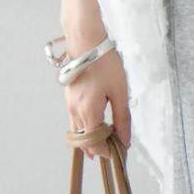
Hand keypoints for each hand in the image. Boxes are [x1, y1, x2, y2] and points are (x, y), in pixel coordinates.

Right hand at [63, 27, 131, 159]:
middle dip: (99, 146)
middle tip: (115, 144)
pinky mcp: (69, 97)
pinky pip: (76, 119)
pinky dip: (86, 126)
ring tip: (109, 133)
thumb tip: (124, 139)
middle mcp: (75, 111)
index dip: (106, 152)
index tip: (118, 152)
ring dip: (92, 137)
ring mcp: (69, 104)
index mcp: (88, 112)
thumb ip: (122, 117)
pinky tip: (98, 120)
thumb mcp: (120, 91)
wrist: (85, 42)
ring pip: (79, 131)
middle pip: (84, 141)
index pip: (94, 144)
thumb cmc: (105, 64)